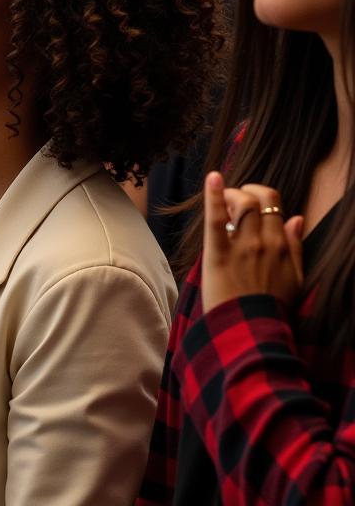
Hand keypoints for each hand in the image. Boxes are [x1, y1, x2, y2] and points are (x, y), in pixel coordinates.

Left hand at [201, 172, 304, 314]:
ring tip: (221, 203)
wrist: (251, 332)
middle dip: (242, 192)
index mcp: (281, 245)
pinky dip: (214, 196)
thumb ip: (295, 246)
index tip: (247, 202)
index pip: (273, 203)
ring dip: (229, 195)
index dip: (258, 195)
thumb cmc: (271, 306)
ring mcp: (242, 247)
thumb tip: (298, 217)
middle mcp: (265, 242)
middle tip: (231, 203)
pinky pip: (217, 220)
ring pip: (241, 204)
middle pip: (256, 199)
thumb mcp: (295, 278)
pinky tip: (213, 178)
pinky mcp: (219, 254)